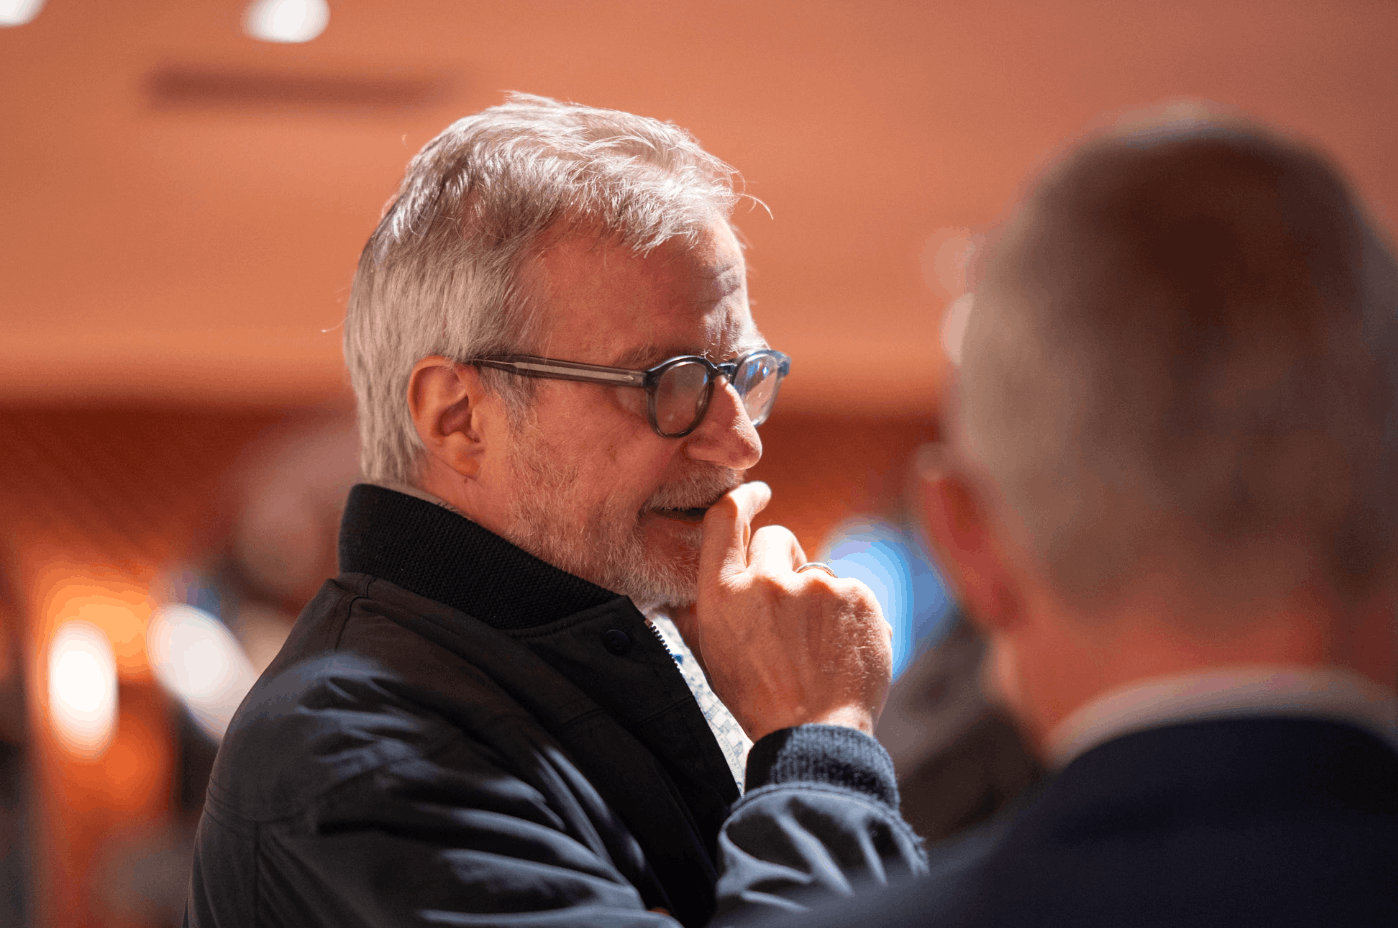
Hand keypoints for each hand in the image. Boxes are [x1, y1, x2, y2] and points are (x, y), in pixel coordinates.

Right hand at [671, 482, 893, 741]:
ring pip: (816, 570)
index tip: (756, 493)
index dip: (742, 499)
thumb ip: (694, 614)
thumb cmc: (758, 700)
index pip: (725, 519)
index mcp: (723, 593)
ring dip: (817, 596)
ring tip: (815, 645)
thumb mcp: (711, 655)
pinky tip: (841, 648)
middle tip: (788, 605)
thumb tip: (678, 592)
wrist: (814, 735)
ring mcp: (816, 585)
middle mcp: (767, 580)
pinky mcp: (856, 594)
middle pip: (777, 537)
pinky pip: (850, 590)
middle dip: (783, 560)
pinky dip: (849, 613)